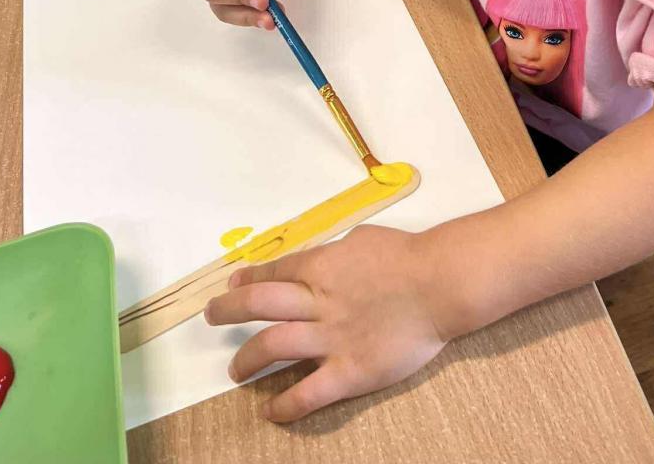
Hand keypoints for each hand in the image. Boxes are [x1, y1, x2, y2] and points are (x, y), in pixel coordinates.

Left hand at [205, 226, 446, 421]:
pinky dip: (285, 406)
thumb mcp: (362, 240)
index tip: (233, 284)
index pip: (273, 274)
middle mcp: (317, 302)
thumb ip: (333, 254)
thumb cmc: (406, 255)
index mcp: (321, 267)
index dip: (247, 279)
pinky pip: (308, 393)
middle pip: (259, 305)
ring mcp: (330, 338)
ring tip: (236, 370)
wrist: (440, 283)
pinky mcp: (349, 371)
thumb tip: (318, 260)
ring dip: (247, 360)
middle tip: (213, 315)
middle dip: (229, 310)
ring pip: (272, 347)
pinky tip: (271, 412)